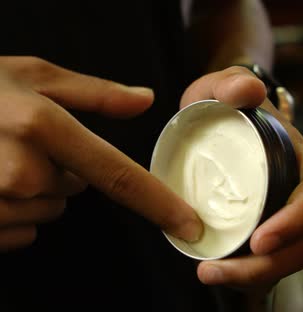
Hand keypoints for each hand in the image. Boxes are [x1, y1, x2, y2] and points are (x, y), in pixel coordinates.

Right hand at [0, 56, 201, 250]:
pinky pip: (20, 228)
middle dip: (60, 169)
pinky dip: (12, 209)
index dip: (160, 205)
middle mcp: (24, 175)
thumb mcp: (32, 76)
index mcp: (45, 131)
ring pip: (48, 209)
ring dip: (33, 188)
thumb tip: (144, 100)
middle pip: (76, 190)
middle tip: (22, 142)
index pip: (119, 177)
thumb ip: (94, 93)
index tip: (188, 226)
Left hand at [180, 66, 302, 292]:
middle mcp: (302, 194)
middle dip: (273, 265)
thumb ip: (229, 82)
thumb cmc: (225, 108)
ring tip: (209, 273)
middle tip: (219, 269)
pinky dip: (246, 276)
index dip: (299, 219)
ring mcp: (288, 217)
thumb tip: (245, 91)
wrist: (218, 126)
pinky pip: (271, 265)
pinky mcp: (269, 235)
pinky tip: (215, 271)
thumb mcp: (220, 88)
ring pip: (293, 259)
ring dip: (255, 276)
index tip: (260, 238)